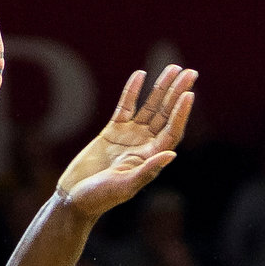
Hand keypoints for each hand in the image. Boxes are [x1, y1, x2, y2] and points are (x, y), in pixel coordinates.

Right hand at [57, 66, 194, 215]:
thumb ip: (147, 170)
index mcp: (151, 158)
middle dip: (177, 93)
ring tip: (173, 68)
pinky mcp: (112, 132)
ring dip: (161, 88)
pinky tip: (140, 74)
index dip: (181, 113)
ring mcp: (129, 137)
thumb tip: (171, 154)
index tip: (189, 93)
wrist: (74, 198)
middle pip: (166, 114)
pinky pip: (125, 106)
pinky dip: (132, 91)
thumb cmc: (100, 198)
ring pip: (150, 107)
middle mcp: (144, 145)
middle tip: (190, 71)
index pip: (172, 131)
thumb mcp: (125, 186)